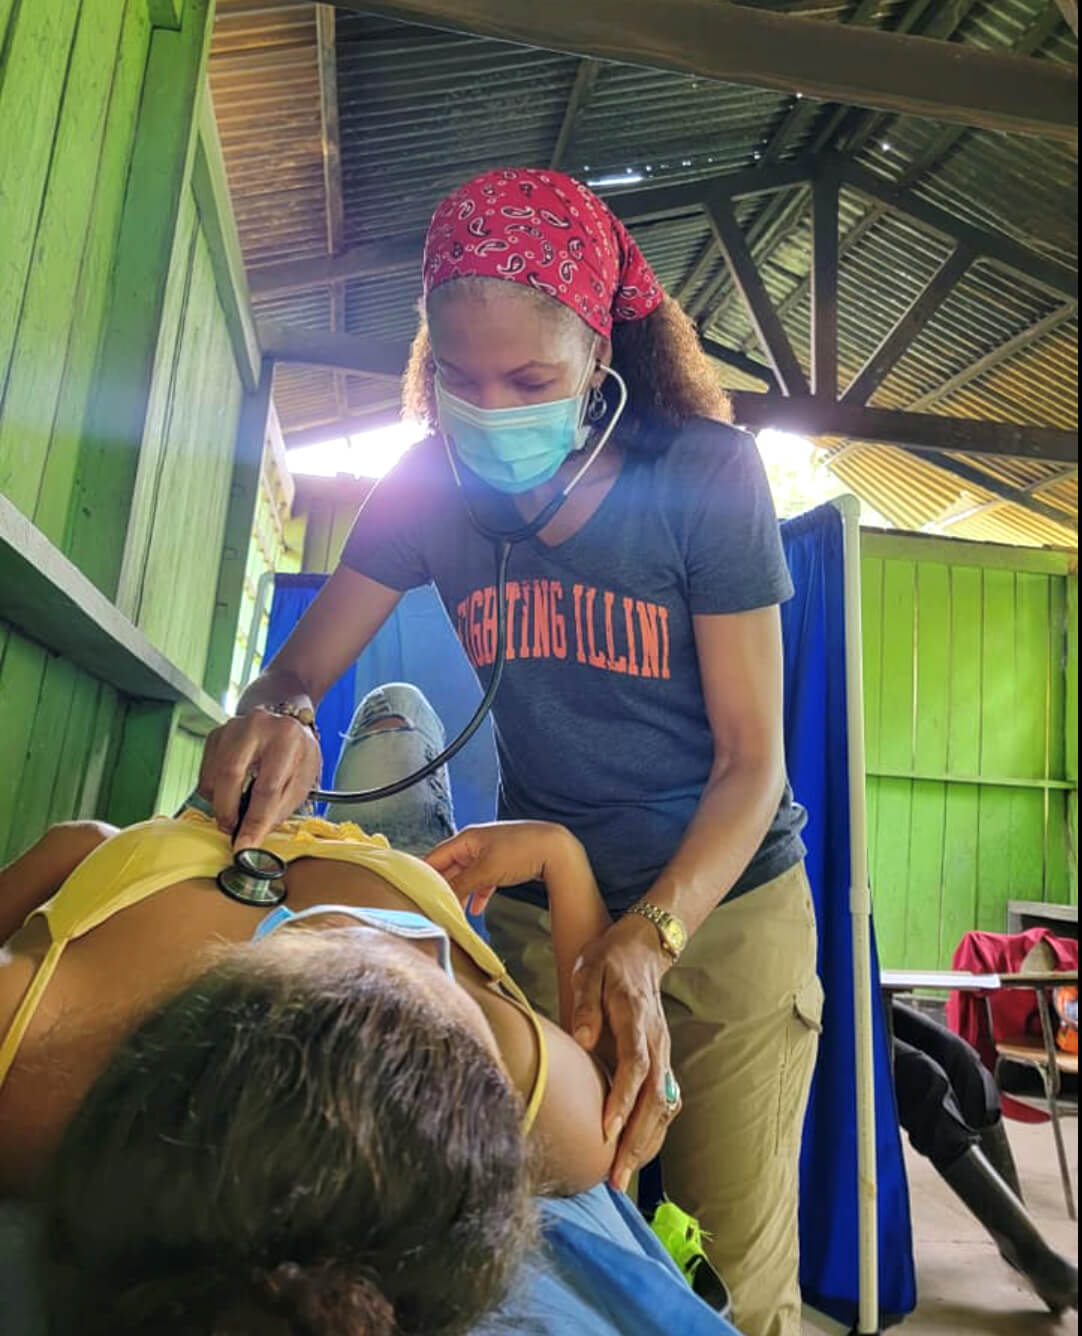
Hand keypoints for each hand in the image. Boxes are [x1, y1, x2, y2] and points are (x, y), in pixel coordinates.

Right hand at [198, 709, 321, 847]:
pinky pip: (205, 771)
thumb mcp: (302, 780)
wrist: (286, 719)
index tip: (245, 845)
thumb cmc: (297, 753)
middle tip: (231, 830)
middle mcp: (257, 726)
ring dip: (219, 802)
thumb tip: (253, 837)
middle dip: (227, 811)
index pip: (267, 787)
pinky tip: (229, 792)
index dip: (254, 821)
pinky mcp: (216, 734)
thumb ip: (279, 808)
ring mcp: (233, 727)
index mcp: (287, 739)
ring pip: (213, 775)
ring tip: (234, 811)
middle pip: (230, 774)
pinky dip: (213, 790)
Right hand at [426, 821, 577, 913]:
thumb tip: (441, 899)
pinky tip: (476, 909)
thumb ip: (461, 885)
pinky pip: (483, 880)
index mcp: (466, 839)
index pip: (435, 857)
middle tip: (428, 906)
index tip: (411, 892)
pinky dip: (478, 894)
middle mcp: (475, 844)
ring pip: (466, 876)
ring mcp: (489, 854)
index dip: (422, 874)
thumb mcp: (486, 870)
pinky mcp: (502, 864)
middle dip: (441, 887)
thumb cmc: (521, 851)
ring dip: (459, 893)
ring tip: (450, 911)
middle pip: (449, 867)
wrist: (557, 849)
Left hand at [570, 915, 679, 1192]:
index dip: (622, 1101)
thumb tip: (582, 1040)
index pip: (635, 1066)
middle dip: (636, 1140)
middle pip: (655, 1098)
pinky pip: (665, 1103)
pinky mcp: (663, 1061)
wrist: (642, 949)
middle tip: (616, 1177)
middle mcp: (658, 1041)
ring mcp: (664, 1052)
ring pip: (664, 1106)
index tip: (606, 1132)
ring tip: (623, 1176)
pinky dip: (654, 1131)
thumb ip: (585, 1003)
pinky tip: (637, 1153)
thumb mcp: (589, 969)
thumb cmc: (609, 961)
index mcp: (637, 1018)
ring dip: (647, 1143)